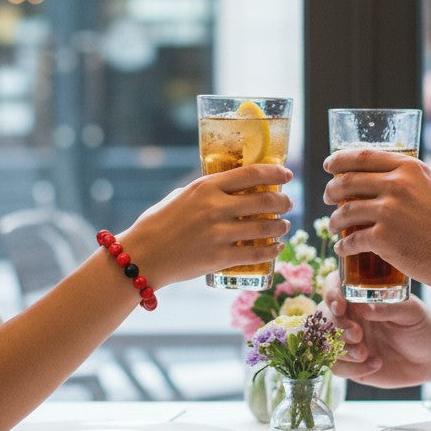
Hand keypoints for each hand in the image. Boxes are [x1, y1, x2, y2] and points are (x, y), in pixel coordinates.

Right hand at [126, 163, 292, 286]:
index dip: (275, 172)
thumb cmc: (159, 223)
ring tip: (285, 226)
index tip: (287, 174)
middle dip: (283, 201)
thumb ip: (207, 191)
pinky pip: (256, 253)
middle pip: (264, 200)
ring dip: (281, 226)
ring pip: (265, 227)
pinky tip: (277, 247)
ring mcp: (219, 234)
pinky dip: (272, 250)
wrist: (142, 255)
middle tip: (288, 203)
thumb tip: (231, 187)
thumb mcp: (182, 196)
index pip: (251, 173)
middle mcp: (216, 208)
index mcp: (206, 187)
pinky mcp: (219, 258)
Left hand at [323, 149, 430, 291]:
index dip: (340, 159)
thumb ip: (412, 182)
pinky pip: (352, 240)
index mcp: (409, 168)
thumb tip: (389, 181)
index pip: (363, 156)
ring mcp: (388, 211)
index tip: (329, 165)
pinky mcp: (383, 239)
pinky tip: (341, 249)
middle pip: (347, 182)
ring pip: (345, 212)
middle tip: (328, 198)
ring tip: (333, 226)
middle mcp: (396, 185)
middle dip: (331, 190)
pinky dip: (343, 246)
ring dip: (334, 220)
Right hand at [323, 273, 430, 386]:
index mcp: (361, 296)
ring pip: (325, 343)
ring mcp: (348, 340)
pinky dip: (352, 368)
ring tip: (365, 353)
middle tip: (358, 333)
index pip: (334, 286)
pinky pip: (337, 367)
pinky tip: (375, 364)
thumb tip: (364, 306)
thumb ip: (388, 307)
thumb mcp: (411, 312)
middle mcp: (350, 316)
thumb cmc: (422, 326)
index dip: (331, 293)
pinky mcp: (350, 364)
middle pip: (324, 315)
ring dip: (342, 349)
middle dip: (337, 325)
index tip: (341, 305)